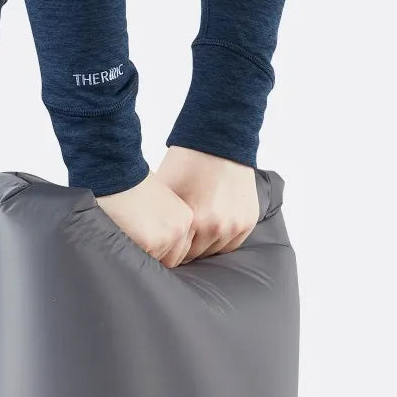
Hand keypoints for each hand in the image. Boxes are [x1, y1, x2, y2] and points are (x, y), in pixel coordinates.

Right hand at [98, 172, 193, 267]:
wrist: (115, 169)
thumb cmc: (130, 182)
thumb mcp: (159, 201)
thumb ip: (164, 222)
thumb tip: (158, 242)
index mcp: (186, 218)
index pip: (179, 250)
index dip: (162, 250)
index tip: (147, 244)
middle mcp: (180, 229)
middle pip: (170, 260)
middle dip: (154, 256)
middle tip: (136, 243)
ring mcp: (166, 237)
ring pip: (155, 263)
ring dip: (142, 256)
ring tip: (127, 238)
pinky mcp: (149, 243)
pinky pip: (139, 262)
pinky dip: (130, 256)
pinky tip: (121, 239)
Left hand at [157, 146, 259, 262]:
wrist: (219, 140)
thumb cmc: (187, 162)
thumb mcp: (164, 190)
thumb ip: (158, 218)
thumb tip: (148, 238)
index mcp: (194, 221)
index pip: (177, 254)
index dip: (169, 250)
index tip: (163, 247)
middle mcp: (217, 227)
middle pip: (195, 255)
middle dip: (185, 249)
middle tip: (177, 241)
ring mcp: (235, 225)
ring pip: (214, 251)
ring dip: (204, 245)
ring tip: (194, 233)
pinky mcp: (248, 220)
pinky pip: (232, 244)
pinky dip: (222, 239)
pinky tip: (210, 229)